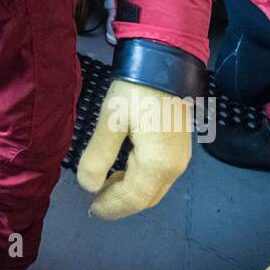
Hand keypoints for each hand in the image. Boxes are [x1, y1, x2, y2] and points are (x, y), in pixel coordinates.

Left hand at [76, 80, 192, 220]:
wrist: (165, 61)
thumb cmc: (136, 90)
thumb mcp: (111, 121)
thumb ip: (98, 156)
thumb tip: (88, 186)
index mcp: (158, 164)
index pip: (133, 198)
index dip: (111, 207)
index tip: (91, 209)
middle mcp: (175, 167)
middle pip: (146, 198)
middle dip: (120, 204)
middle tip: (95, 204)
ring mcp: (181, 158)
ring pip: (154, 189)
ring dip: (129, 193)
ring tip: (104, 188)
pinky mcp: (180, 147)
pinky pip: (159, 176)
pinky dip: (139, 181)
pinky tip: (122, 172)